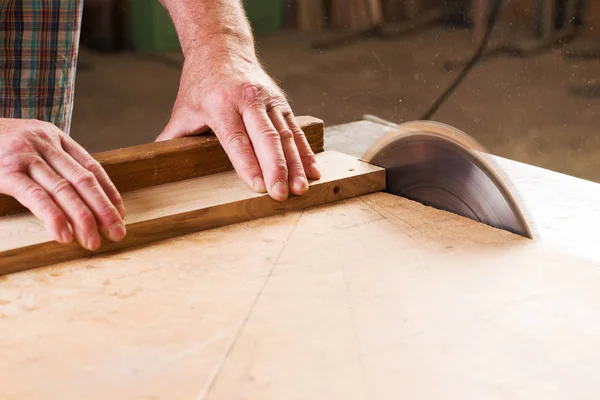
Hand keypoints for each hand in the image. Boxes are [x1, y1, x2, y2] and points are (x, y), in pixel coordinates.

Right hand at [0, 119, 125, 249]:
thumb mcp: (30, 143)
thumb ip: (53, 162)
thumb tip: (80, 196)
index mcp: (56, 138)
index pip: (93, 167)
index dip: (109, 192)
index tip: (121, 213)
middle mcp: (45, 144)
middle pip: (84, 180)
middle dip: (104, 209)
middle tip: (119, 233)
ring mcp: (26, 157)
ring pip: (64, 189)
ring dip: (84, 218)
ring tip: (94, 241)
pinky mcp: (6, 172)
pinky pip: (35, 196)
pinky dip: (53, 216)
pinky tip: (64, 235)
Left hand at [156, 53, 320, 200]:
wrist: (221, 48)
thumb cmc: (200, 84)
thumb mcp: (183, 109)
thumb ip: (173, 139)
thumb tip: (155, 165)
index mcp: (220, 104)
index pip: (236, 140)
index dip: (248, 164)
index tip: (258, 187)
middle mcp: (247, 100)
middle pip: (266, 138)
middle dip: (276, 168)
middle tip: (281, 194)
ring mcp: (268, 100)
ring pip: (286, 135)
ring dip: (296, 164)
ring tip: (301, 188)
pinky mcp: (281, 102)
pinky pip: (296, 129)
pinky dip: (305, 151)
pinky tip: (312, 171)